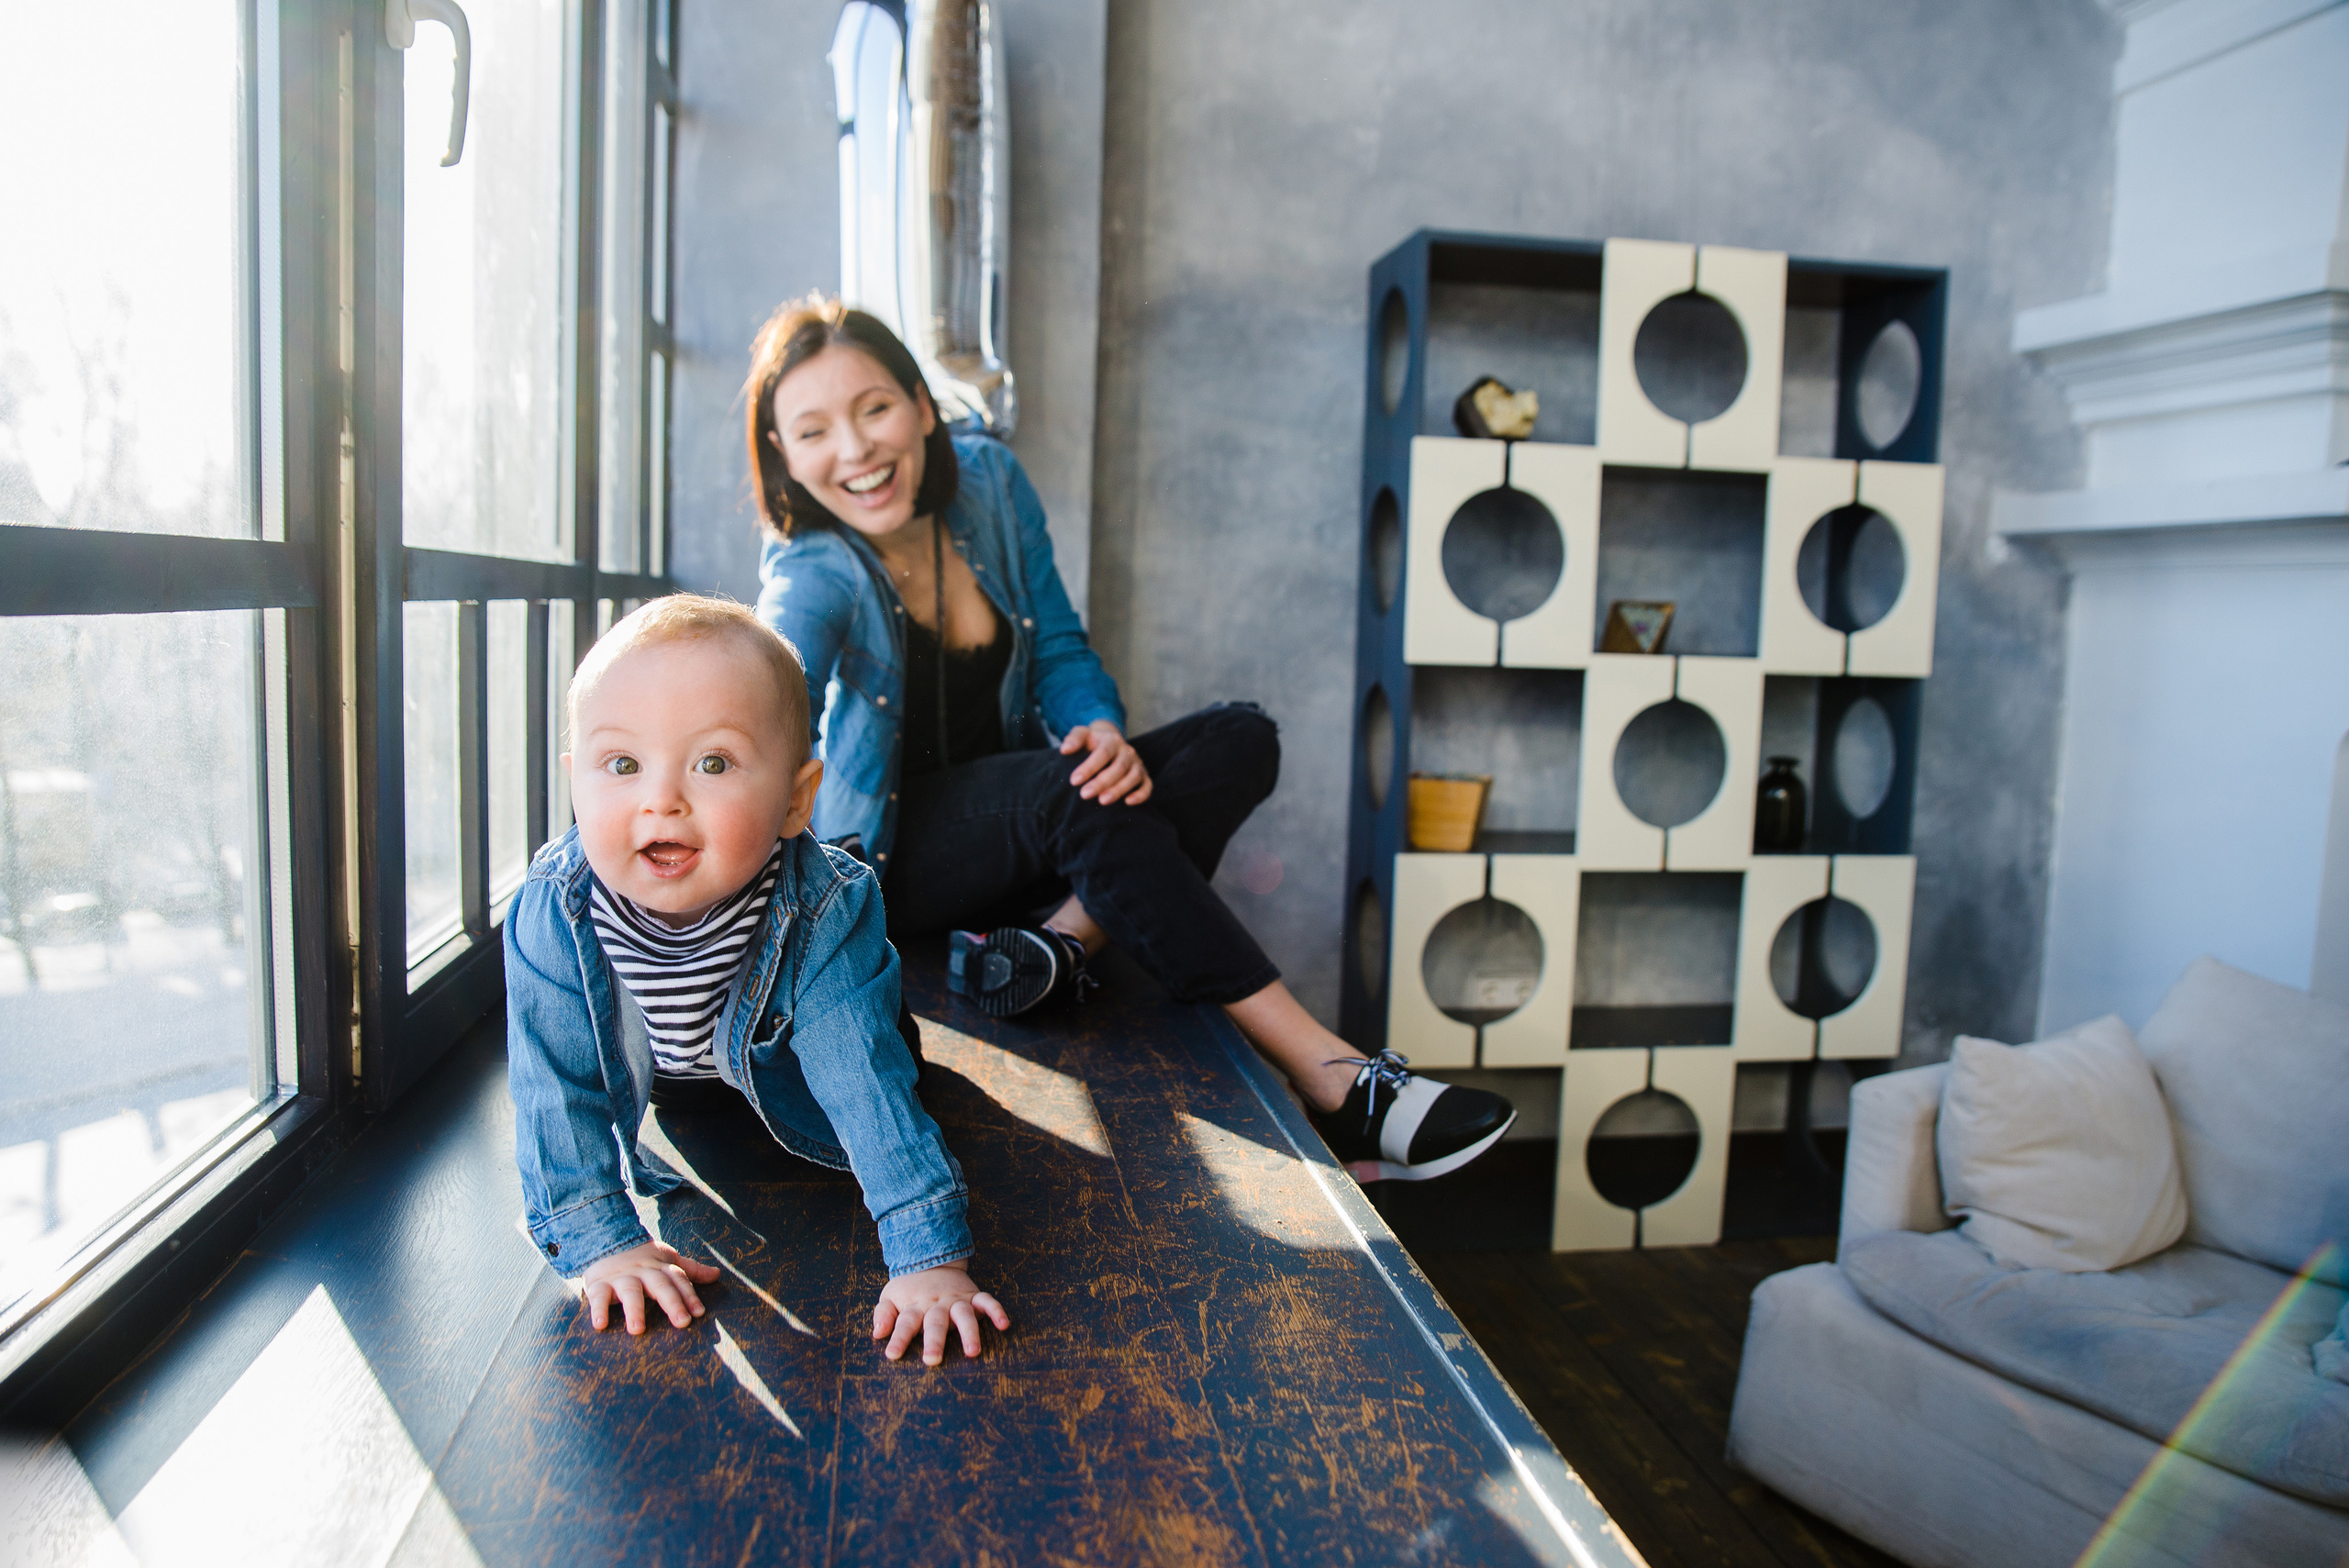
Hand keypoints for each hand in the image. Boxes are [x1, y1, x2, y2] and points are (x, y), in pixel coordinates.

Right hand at [578, 1240, 721, 1334]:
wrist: (606, 1242)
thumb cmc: (642, 1259)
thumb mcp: (667, 1260)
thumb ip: (691, 1270)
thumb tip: (717, 1274)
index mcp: (661, 1267)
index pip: (679, 1279)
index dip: (690, 1295)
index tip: (699, 1313)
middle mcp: (643, 1271)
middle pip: (660, 1285)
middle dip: (672, 1303)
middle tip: (683, 1322)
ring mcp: (621, 1277)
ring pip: (630, 1291)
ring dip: (634, 1310)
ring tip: (638, 1330)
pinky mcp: (598, 1284)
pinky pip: (597, 1296)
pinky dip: (597, 1310)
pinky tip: (600, 1325)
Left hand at [872, 1263, 1010, 1364]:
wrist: (932, 1259)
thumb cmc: (909, 1288)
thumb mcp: (890, 1297)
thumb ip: (883, 1315)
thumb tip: (877, 1333)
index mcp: (914, 1306)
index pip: (905, 1323)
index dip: (898, 1338)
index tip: (892, 1355)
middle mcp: (936, 1304)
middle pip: (935, 1323)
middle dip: (935, 1341)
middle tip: (933, 1360)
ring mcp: (956, 1299)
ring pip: (964, 1315)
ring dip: (969, 1332)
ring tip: (973, 1351)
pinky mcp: (973, 1296)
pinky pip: (987, 1301)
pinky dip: (996, 1311)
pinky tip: (1004, 1325)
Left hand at [1059, 720, 1152, 805]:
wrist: (1109, 741)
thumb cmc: (1091, 742)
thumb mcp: (1082, 734)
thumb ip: (1073, 739)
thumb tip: (1065, 750)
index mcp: (1112, 740)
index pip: (1103, 753)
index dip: (1089, 767)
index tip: (1074, 781)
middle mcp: (1127, 751)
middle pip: (1118, 767)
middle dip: (1102, 782)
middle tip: (1084, 795)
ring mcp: (1137, 764)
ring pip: (1133, 777)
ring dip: (1119, 790)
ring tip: (1103, 801)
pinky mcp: (1144, 776)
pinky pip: (1147, 786)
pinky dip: (1141, 795)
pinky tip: (1128, 803)